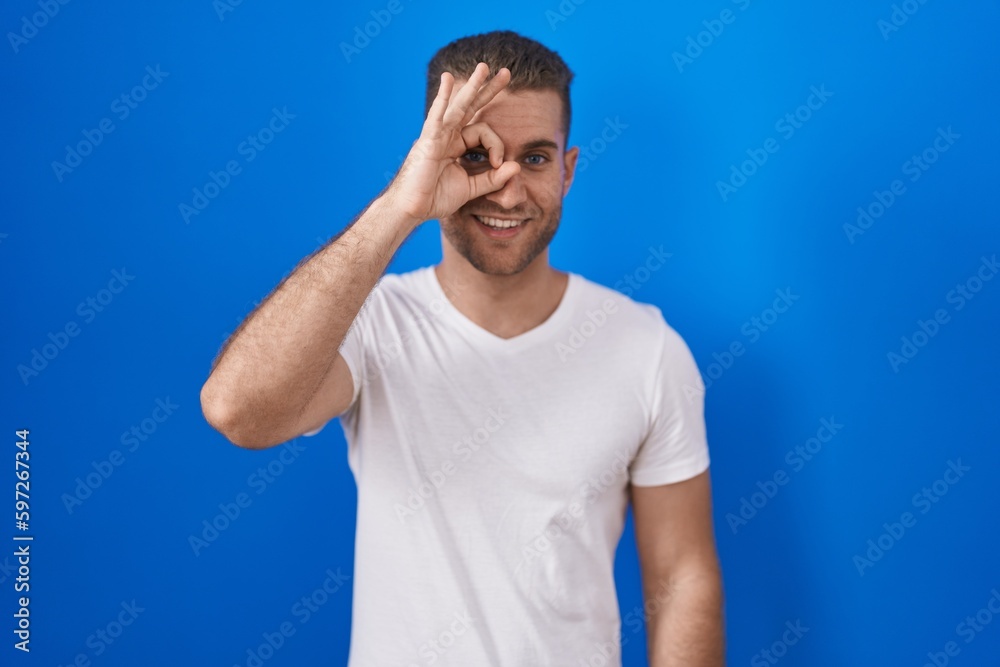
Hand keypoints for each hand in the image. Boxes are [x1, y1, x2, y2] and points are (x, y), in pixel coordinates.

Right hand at [384, 62, 520, 224]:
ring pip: (458, 106)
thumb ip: (494, 178)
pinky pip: (437, 116)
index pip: (483, 133)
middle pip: (471, 107)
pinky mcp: (428, 140)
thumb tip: (517, 166)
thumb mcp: (471, 188)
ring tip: (484, 67)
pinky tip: (447, 80)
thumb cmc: (435, 198)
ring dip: (472, 86)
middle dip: (488, 90)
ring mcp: (437, 135)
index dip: (497, 145)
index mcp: (457, 145)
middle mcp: (447, 136)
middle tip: (506, 73)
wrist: (412, 209)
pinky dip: (442, 98)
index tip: (499, 163)